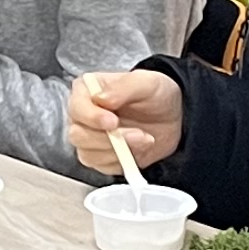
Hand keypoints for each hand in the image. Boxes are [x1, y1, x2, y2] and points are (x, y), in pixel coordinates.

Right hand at [65, 69, 185, 176]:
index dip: (92, 117)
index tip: (113, 122)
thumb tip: (101, 98)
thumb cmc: (155, 94)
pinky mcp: (100, 157)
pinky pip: (102, 167)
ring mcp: (89, 138)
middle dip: (108, 139)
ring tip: (144, 139)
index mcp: (86, 91)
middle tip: (138, 134)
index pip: (76, 108)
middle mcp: (83, 116)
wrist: (172, 116)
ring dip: (118, 151)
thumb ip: (123, 87)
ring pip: (88, 154)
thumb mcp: (146, 82)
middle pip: (78, 135)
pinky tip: (138, 149)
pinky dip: (122, 162)